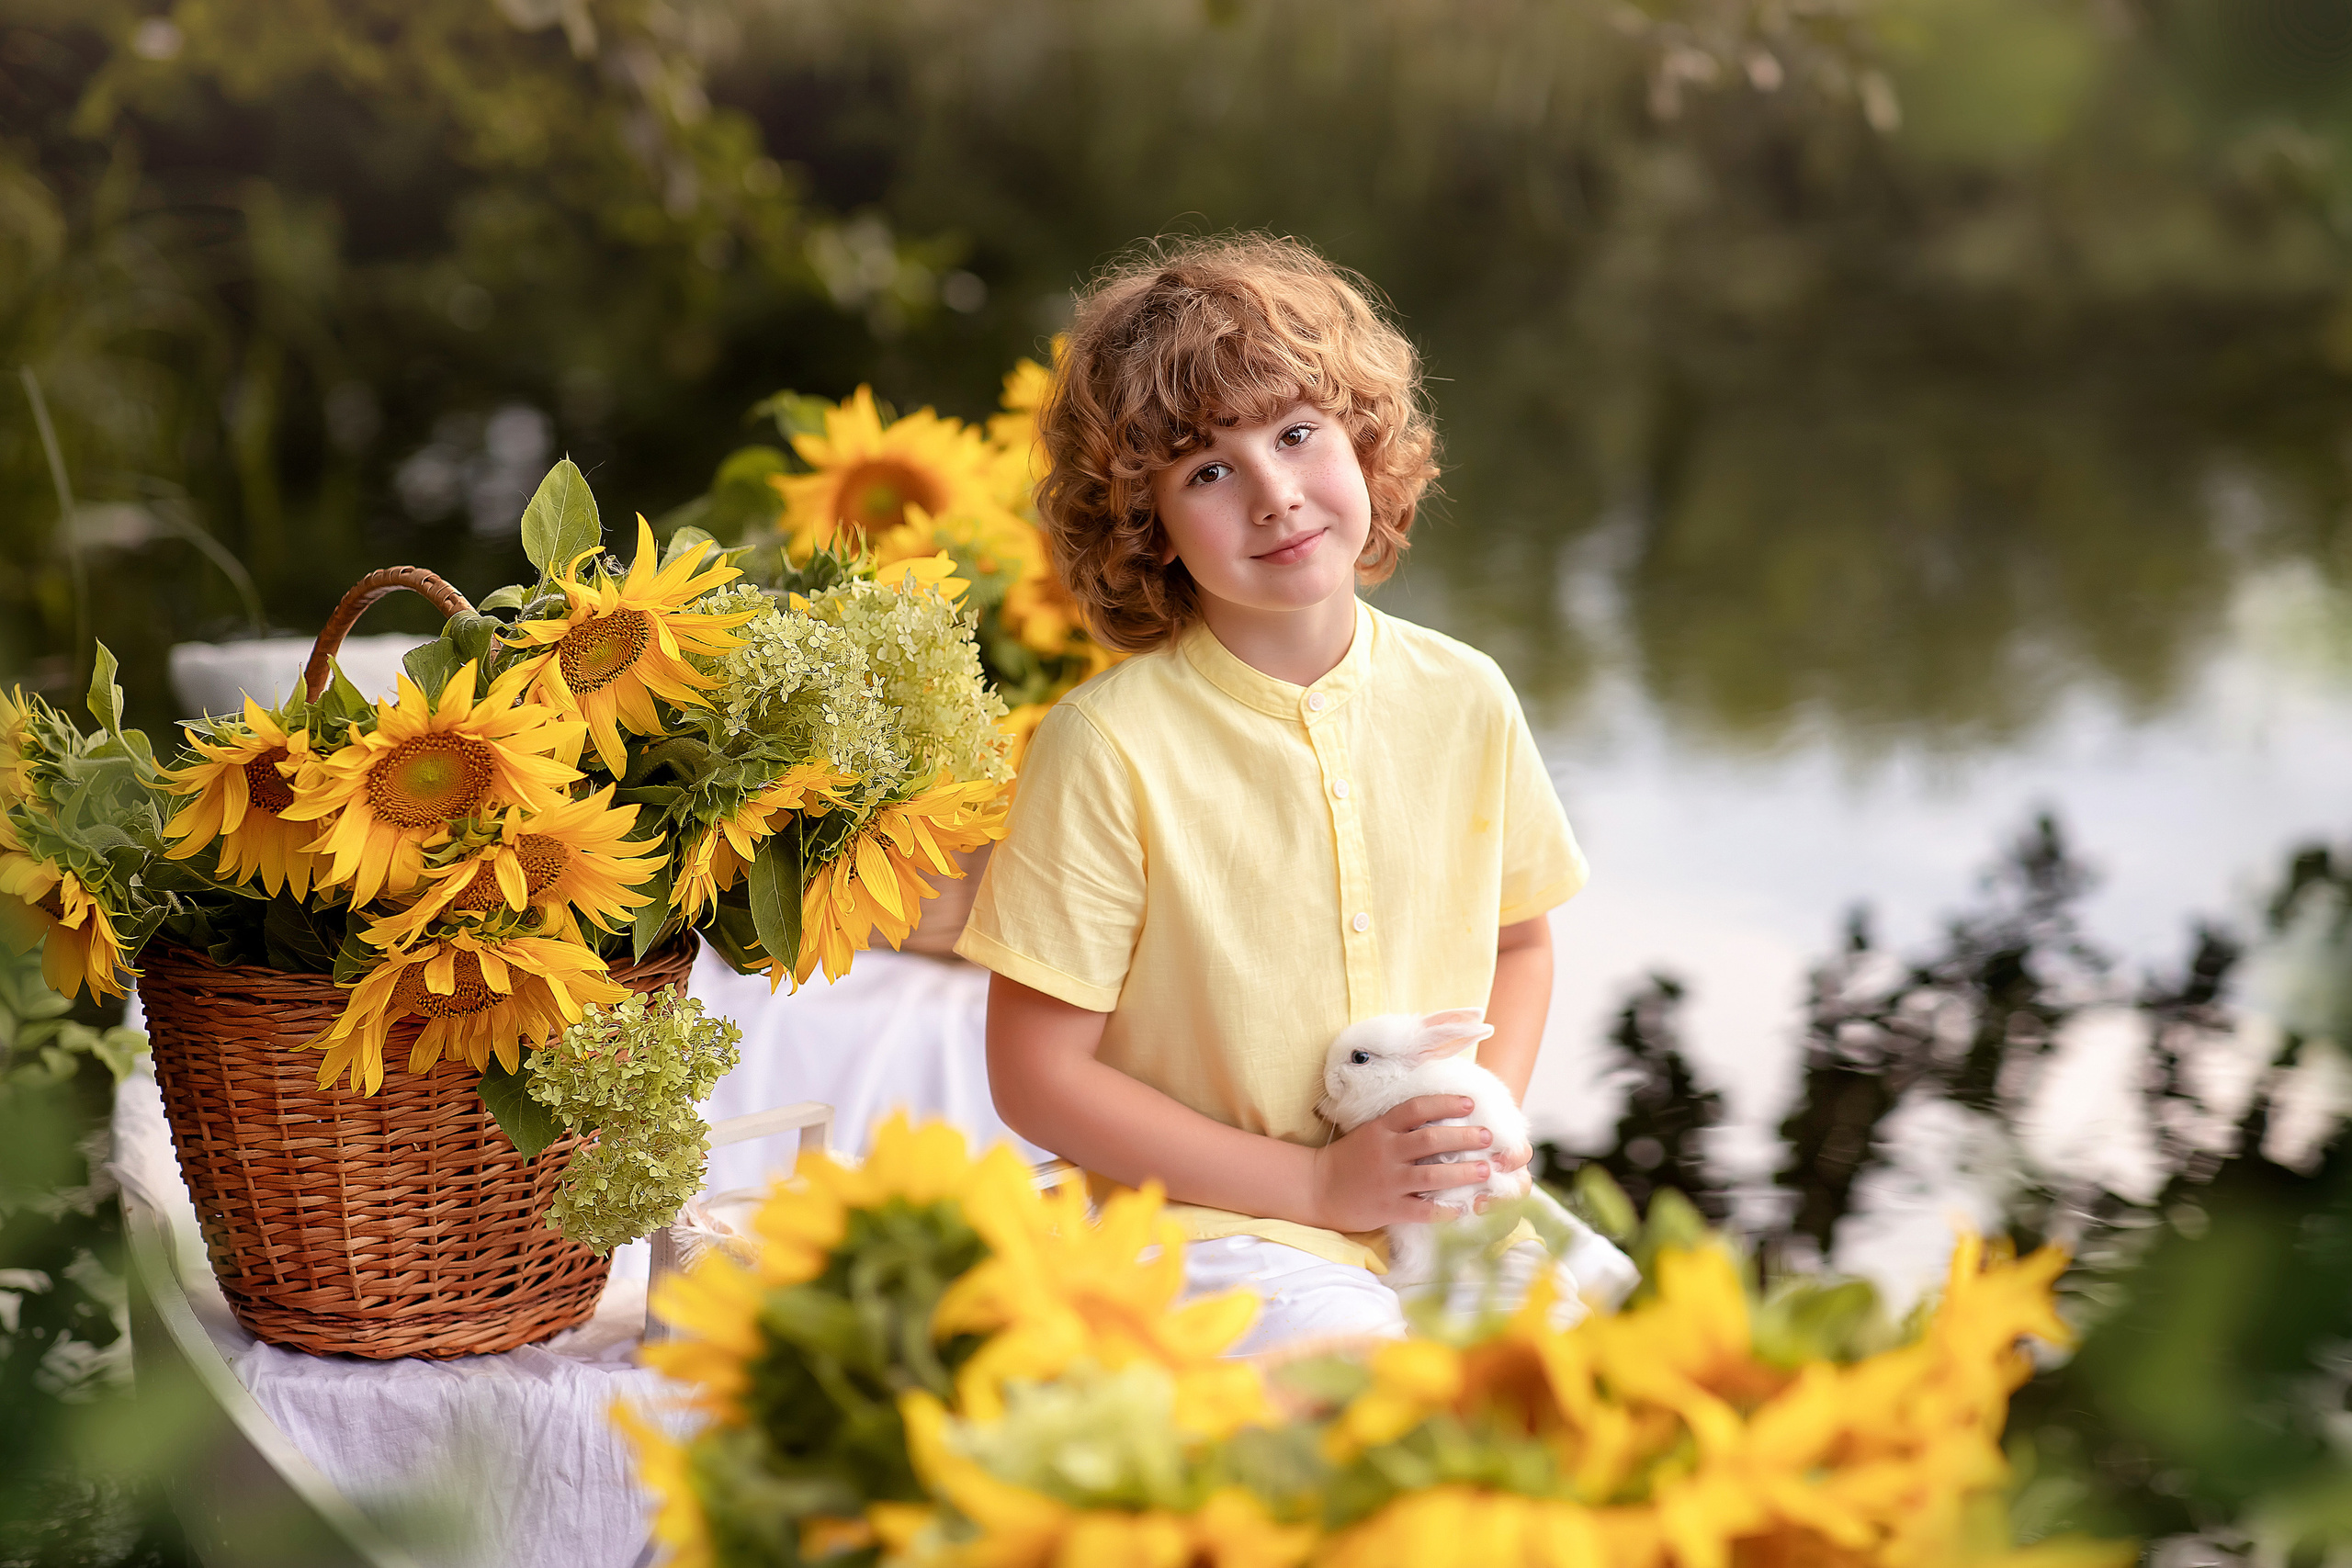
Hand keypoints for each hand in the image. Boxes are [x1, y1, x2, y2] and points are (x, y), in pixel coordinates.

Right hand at [1307, 1096, 1496, 1231]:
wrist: (1318, 1187)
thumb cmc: (1351, 1158)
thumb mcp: (1372, 1131)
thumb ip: (1401, 1125)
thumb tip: (1443, 1116)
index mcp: (1382, 1129)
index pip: (1416, 1108)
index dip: (1445, 1103)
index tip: (1470, 1103)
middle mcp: (1386, 1152)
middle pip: (1430, 1140)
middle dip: (1463, 1137)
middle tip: (1487, 1136)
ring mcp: (1387, 1181)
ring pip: (1430, 1176)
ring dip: (1461, 1172)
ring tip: (1484, 1170)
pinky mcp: (1388, 1208)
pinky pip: (1421, 1210)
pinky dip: (1444, 1210)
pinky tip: (1463, 1208)